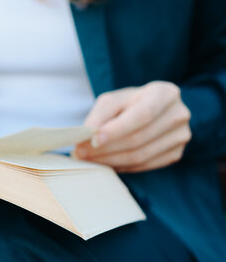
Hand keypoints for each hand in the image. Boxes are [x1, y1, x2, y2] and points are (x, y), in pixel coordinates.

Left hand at [73, 81, 190, 172]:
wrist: (153, 111)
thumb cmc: (129, 103)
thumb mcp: (112, 101)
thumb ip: (99, 116)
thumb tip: (87, 137)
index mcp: (165, 94)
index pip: (141, 115)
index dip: (116, 130)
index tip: (93, 140)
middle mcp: (178, 115)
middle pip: (139, 139)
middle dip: (106, 149)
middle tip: (80, 153)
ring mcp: (180, 136)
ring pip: (140, 156)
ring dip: (110, 161)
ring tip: (88, 160)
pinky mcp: (176, 154)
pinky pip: (144, 166)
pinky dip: (121, 167)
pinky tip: (106, 163)